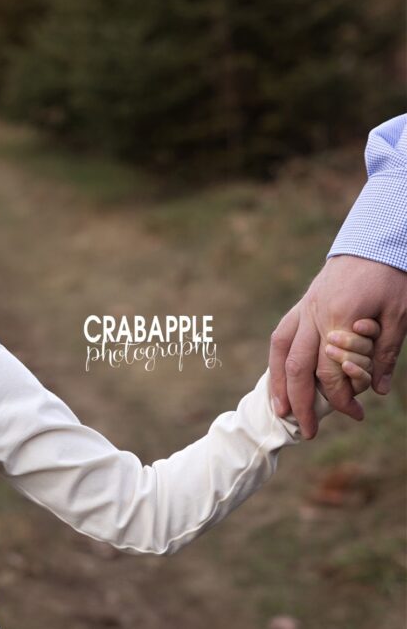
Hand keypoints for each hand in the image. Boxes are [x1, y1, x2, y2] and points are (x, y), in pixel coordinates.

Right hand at [269, 256, 406, 438]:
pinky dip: (277, 361)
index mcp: (339, 318)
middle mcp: (314, 316)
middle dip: (301, 403)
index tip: (357, 415)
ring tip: (280, 411)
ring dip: (278, 384)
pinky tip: (279, 378)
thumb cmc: (390, 276)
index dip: (342, 398)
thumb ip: (384, 353)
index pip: (332, 371)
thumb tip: (378, 391)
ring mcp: (304, 310)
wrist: (374, 241)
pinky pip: (281, 337)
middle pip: (298, 367)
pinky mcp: (302, 306)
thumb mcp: (399, 314)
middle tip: (307, 432)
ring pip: (281, 352)